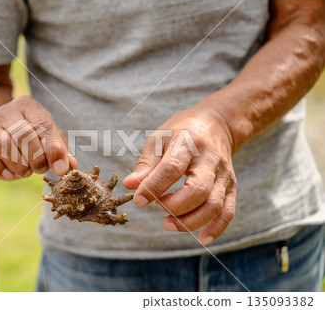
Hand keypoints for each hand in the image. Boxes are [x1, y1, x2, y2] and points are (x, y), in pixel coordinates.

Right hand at [0, 95, 77, 180]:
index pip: (43, 125)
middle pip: (24, 136)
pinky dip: (1, 171)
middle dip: (36, 160)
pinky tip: (10, 173)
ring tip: (26, 170)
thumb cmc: (31, 134)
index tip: (60, 169)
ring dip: (19, 167)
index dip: (53, 150)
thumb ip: (61, 150)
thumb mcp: (49, 136)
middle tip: (40, 168)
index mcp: (28, 106)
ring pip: (4, 147)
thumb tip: (71, 166)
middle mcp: (6, 112)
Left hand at [123, 107, 235, 244]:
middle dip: (174, 207)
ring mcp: (223, 175)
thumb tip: (130, 186)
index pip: (172, 168)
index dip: (154, 186)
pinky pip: (228, 211)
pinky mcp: (231, 186)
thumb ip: (146, 164)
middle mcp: (209, 160)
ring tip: (168, 223)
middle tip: (157, 208)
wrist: (217, 124)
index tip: (139, 200)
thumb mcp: (160, 139)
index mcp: (188, 144)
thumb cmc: (182, 132)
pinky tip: (201, 237)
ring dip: (190, 221)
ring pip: (213, 206)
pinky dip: (216, 228)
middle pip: (197, 191)